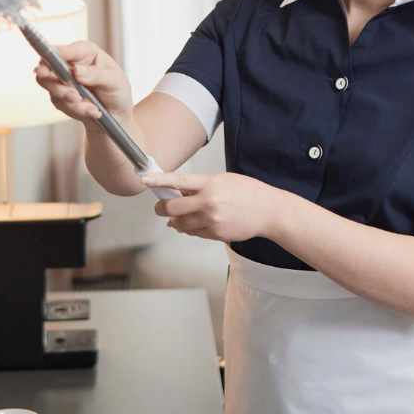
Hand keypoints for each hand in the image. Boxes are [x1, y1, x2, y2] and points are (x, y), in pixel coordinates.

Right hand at [32, 40, 134, 122]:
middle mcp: (70, 63)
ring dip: (70, 101)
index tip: (47, 67)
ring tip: (92, 108)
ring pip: (51, 87)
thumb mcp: (115, 81)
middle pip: (47, 67)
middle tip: (75, 96)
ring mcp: (62, 80)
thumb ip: (97, 75)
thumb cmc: (117, 90)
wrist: (115, 113)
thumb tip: (76, 71)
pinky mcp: (59, 96)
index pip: (65, 49)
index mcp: (85, 52)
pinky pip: (59, 102)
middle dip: (59, 85)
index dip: (53, 55)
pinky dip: (76, 110)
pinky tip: (92, 111)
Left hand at [143, 172, 290, 242]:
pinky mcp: (216, 234)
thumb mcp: (223, 180)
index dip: (158, 181)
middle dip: (162, 209)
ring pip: (180, 224)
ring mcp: (212, 220)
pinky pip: (194, 233)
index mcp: (210, 184)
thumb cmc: (248, 193)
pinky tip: (196, 223)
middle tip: (160, 208)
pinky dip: (190, 229)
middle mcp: (209, 202)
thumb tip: (178, 191)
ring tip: (178, 217)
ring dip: (175, 221)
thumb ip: (200, 185)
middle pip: (172, 208)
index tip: (144, 179)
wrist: (269, 211)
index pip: (177, 180)